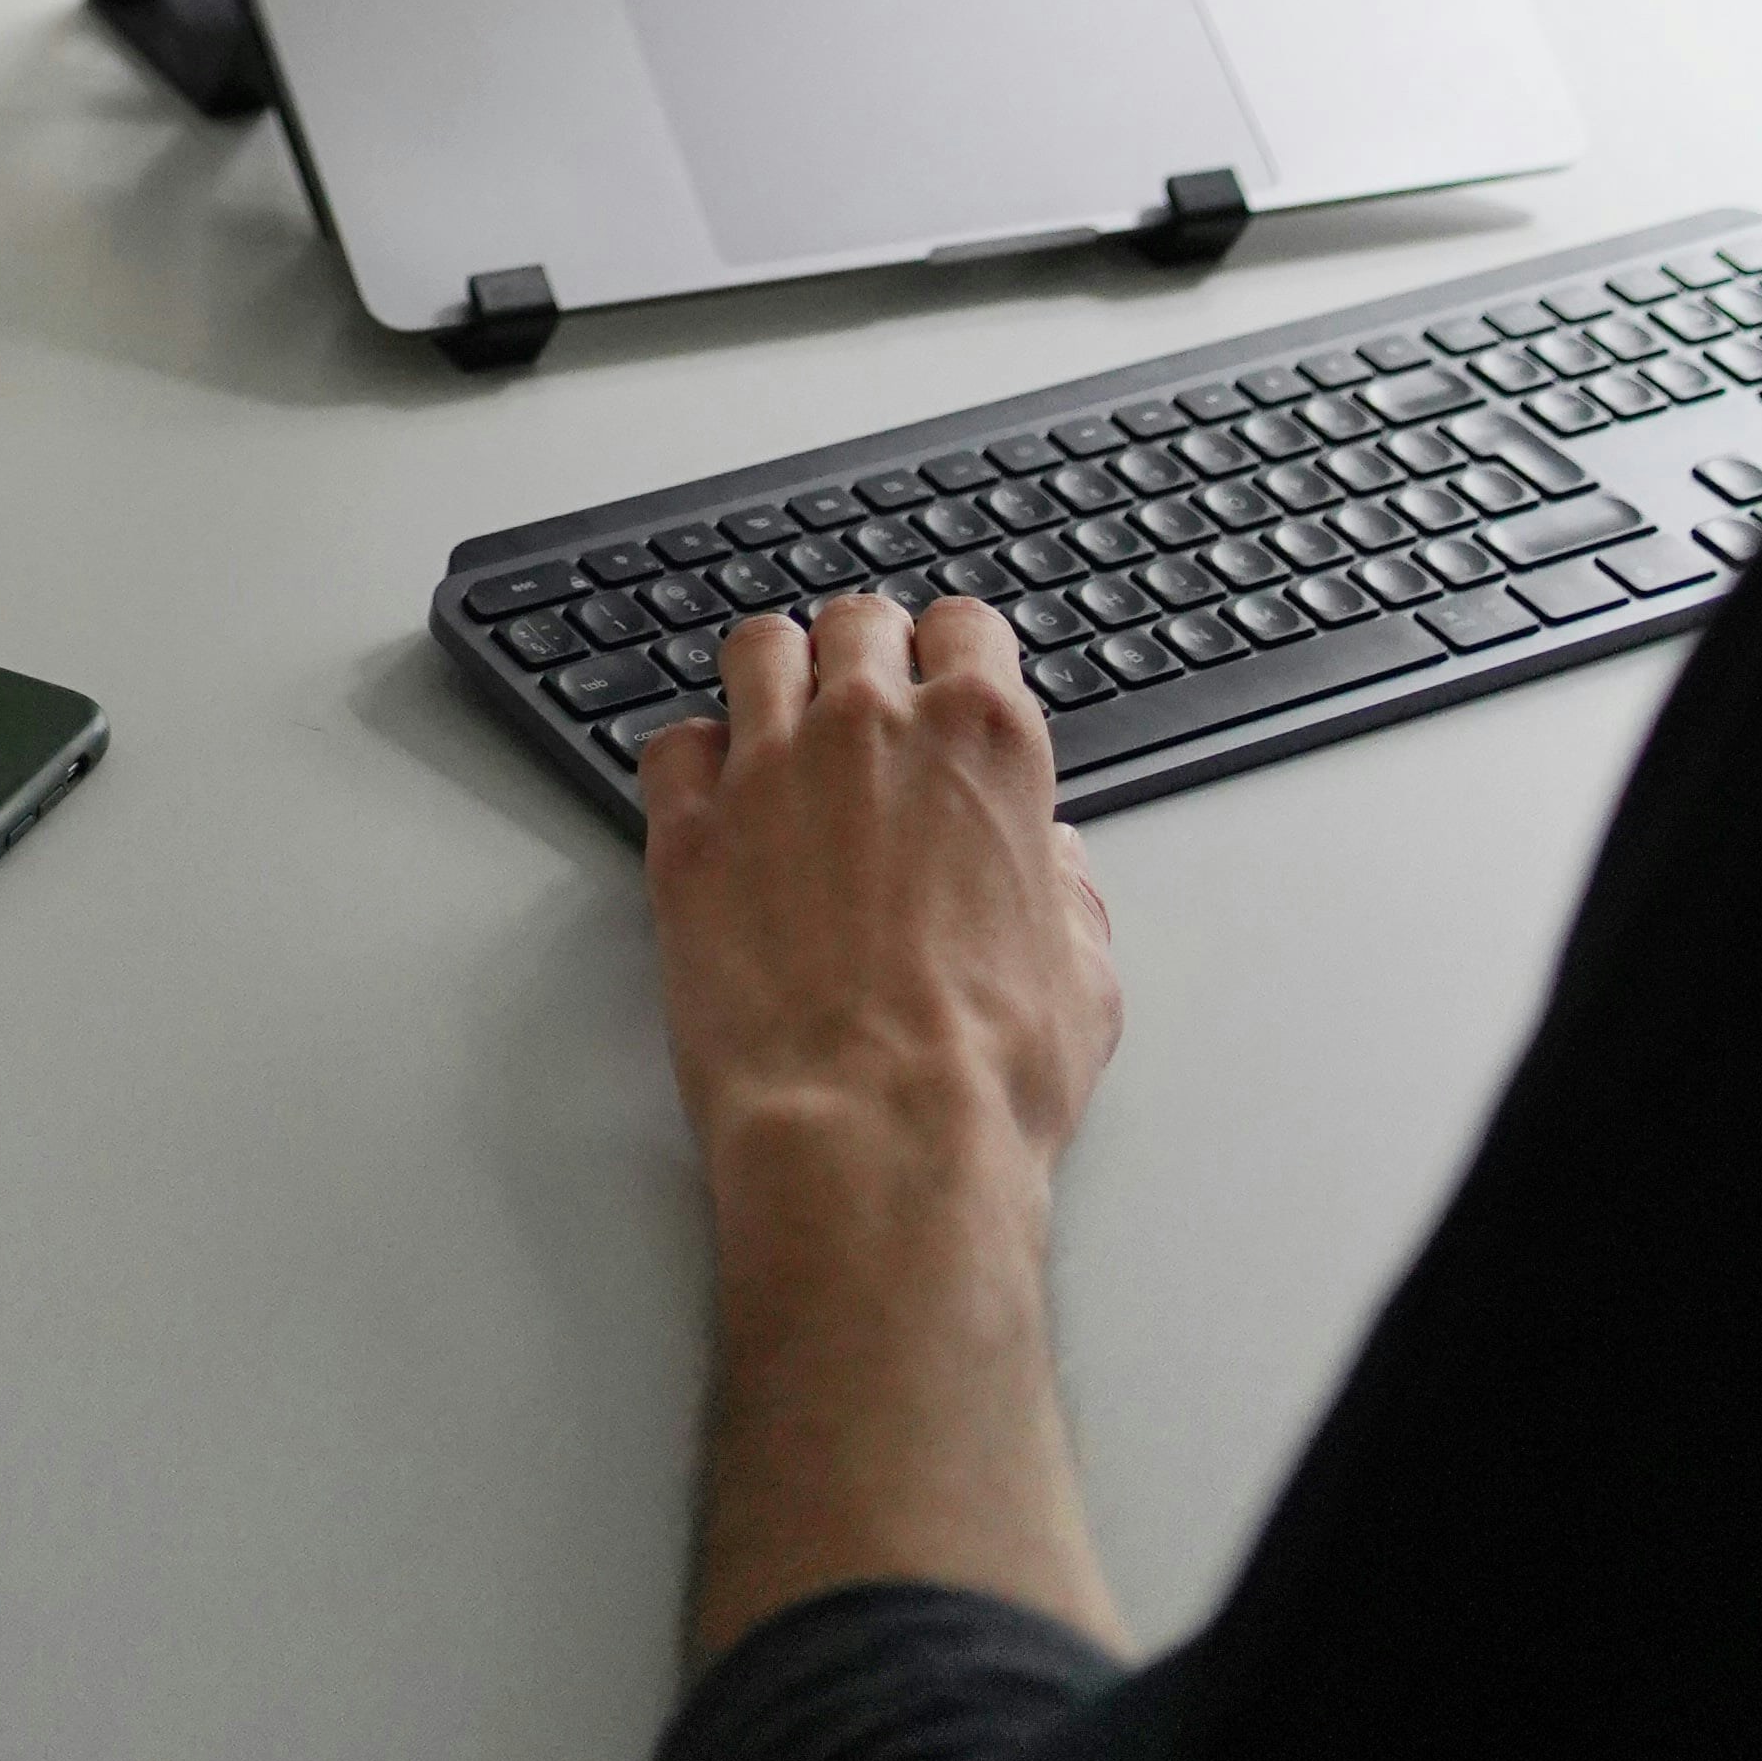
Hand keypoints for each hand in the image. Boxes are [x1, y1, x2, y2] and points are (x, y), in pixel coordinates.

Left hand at [641, 595, 1127, 1657]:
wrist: (878, 1139)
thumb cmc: (987, 1075)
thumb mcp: (1089, 972)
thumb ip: (1066, 884)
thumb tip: (1049, 860)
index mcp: (984, 742)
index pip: (965, 628)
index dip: (954, 655)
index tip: (943, 679)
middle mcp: (873, 729)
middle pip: (856, 621)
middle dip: (862, 654)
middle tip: (859, 704)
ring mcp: (771, 768)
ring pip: (757, 648)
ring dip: (772, 678)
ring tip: (776, 725)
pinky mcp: (689, 829)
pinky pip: (672, 743)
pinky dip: (691, 762)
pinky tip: (712, 801)